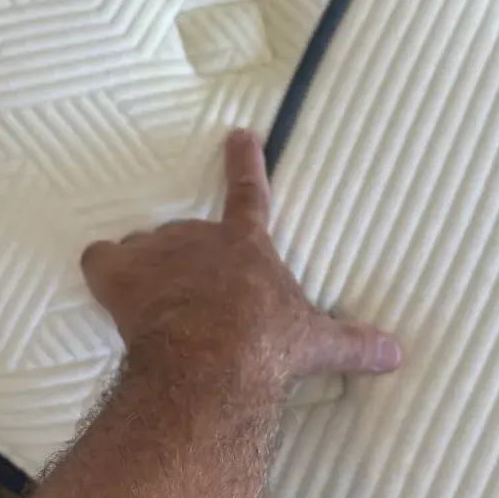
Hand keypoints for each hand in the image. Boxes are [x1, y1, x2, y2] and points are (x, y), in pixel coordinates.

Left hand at [81, 130, 401, 390]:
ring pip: (145, 247)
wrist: (212, 362)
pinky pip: (100, 258)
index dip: (243, 162)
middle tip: (194, 299)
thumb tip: (398, 352)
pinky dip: (103, 268)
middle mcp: (199, 239)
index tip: (239, 135)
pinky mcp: (120, 275)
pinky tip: (106, 282)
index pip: (248, 194)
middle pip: (186, 235)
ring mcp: (157, 253)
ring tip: (152, 299)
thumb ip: (353, 343)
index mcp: (247, 246)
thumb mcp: (315, 344)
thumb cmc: (266, 347)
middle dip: (187, 260)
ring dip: (147, 267)